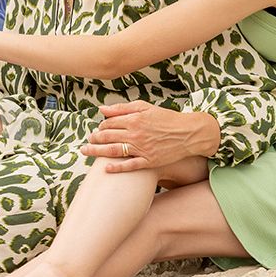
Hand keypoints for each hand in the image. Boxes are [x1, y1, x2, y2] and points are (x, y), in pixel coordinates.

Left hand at [80, 101, 220, 171]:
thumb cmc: (167, 118)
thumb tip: (102, 109)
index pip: (109, 123)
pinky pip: (130, 166)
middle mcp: (136, 134)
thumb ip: (122, 108)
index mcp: (134, 119)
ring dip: (97, 152)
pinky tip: (106, 168)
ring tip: (86, 152)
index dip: (101, 126)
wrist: (189, 133)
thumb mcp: (145, 107)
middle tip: (88, 141)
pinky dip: (117, 168)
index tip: (99, 129)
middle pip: (107, 137)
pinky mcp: (149, 161)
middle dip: (94, 139)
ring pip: (114, 151)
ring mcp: (142, 149)